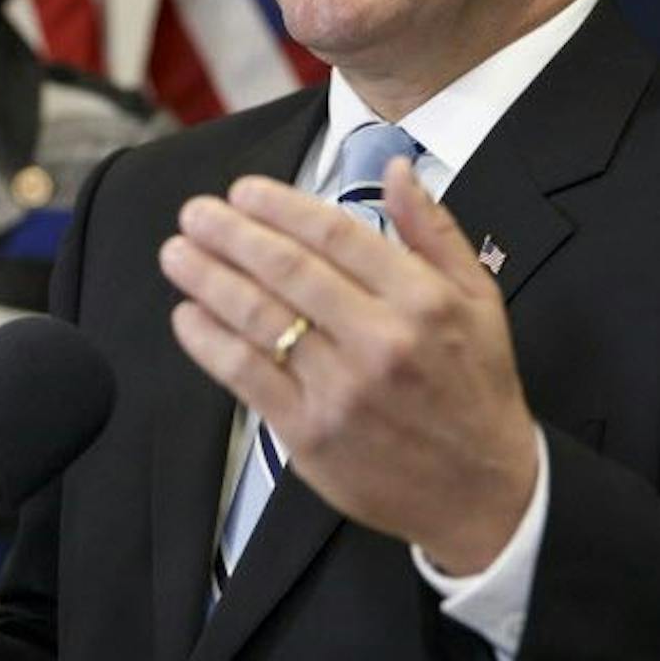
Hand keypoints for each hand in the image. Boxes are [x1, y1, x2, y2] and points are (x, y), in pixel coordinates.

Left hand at [159, 157, 538, 572]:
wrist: (482, 491)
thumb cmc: (476, 389)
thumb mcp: (478, 299)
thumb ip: (433, 230)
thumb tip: (397, 169)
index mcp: (421, 300)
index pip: (334, 234)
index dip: (279, 206)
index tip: (243, 191)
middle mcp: (380, 340)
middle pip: (287, 269)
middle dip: (230, 234)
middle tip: (194, 213)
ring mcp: (341, 389)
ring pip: (259, 319)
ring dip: (208, 279)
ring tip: (177, 253)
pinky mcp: (311, 433)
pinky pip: (247, 376)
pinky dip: (210, 341)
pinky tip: (188, 316)